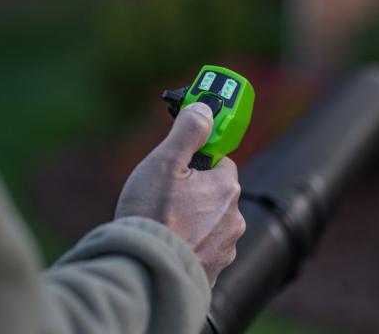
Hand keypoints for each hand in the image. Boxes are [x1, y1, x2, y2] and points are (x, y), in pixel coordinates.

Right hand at [115, 102, 245, 286]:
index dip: (198, 162)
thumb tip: (205, 108)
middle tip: (164, 197)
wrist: (143, 271)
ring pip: (209, 222)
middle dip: (193, 192)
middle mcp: (234, 219)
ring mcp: (225, 248)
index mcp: (227, 187)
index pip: (221, 163)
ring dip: (192, 220)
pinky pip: (202, 248)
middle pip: (214, 193)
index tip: (180, 167)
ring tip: (162, 223)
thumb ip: (188, 131)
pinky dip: (189, 244)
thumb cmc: (152, 214)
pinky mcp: (213, 271)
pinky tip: (167, 244)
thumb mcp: (165, 161)